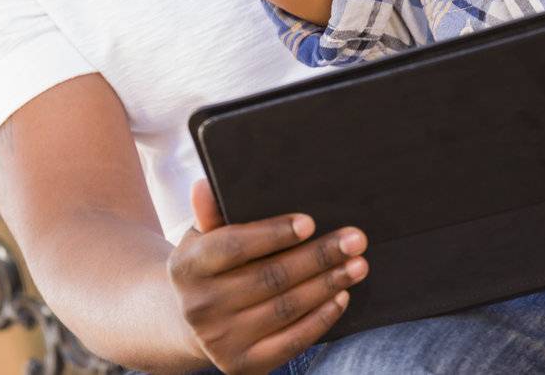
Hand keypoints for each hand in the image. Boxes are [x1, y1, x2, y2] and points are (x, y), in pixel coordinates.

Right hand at [166, 180, 367, 373]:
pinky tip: (341, 297)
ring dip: (328, 285)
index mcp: (186, 266)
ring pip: (286, 308)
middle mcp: (199, 307)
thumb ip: (210, 214)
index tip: (310, 222)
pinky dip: (320, 318)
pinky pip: (291, 341)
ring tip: (358, 265)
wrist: (190, 324)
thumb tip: (205, 186)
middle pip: (270, 277)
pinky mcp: (242, 365)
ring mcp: (220, 340)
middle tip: (355, 240)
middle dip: (318, 257)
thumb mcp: (202, 238)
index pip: (234, 246)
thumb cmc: (208, 267)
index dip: (273, 234)